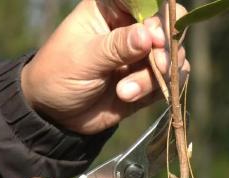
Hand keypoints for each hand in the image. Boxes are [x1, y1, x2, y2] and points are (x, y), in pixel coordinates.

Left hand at [22, 0, 188, 133]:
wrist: (55, 115)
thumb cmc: (58, 75)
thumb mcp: (82, 59)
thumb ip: (116, 48)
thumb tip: (148, 36)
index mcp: (110, 10)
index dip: (157, 14)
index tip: (153, 35)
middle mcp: (130, 28)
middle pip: (168, 24)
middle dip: (166, 46)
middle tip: (156, 63)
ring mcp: (141, 55)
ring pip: (172, 55)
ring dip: (156, 76)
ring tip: (124, 92)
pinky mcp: (147, 80)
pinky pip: (171, 79)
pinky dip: (160, 89)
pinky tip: (131, 98)